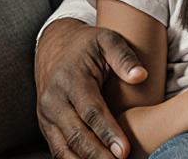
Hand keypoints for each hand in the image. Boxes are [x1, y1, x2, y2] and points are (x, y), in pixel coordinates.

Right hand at [35, 18, 146, 158]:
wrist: (56, 46)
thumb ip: (124, 57)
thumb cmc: (88, 45)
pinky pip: (58, 149)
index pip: (91, 111)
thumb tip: (141, 76)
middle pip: (76, 135)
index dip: (108, 132)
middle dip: (98, 154)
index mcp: (70, 80)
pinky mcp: (47, 125)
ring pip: (64, 147)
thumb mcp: (108, 40)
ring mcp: (47, 115)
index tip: (125, 149)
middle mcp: (54, 101)